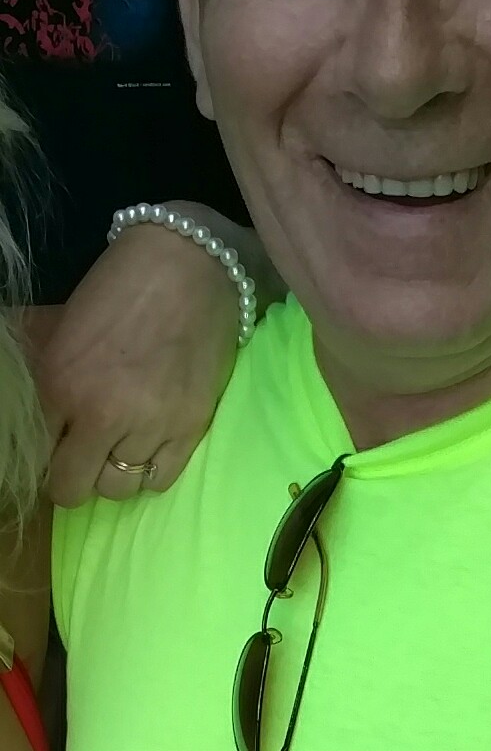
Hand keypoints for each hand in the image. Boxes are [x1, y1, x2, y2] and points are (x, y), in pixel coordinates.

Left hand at [34, 221, 239, 506]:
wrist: (192, 262)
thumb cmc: (122, 285)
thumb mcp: (66, 330)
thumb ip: (53, 384)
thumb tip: (47, 424)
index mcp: (60, 385)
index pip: (39, 455)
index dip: (50, 448)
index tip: (63, 438)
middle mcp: (102, 414)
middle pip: (74, 486)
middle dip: (76, 474)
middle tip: (88, 450)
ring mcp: (151, 423)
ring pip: (119, 488)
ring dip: (116, 469)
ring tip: (125, 442)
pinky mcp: (192, 424)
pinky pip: (161, 479)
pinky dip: (151, 469)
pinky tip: (152, 443)